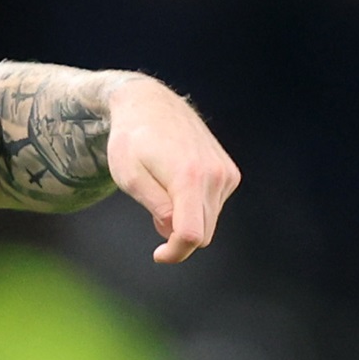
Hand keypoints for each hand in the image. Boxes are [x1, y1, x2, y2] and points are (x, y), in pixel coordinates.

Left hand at [103, 75, 239, 262]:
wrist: (150, 104)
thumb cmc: (131, 141)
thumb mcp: (129, 177)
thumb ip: (154, 205)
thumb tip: (174, 229)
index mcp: (188, 177)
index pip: (190, 234)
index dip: (175, 253)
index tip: (159, 255)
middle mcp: (214, 175)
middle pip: (203, 234)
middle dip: (177, 237)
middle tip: (154, 216)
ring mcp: (226, 174)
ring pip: (209, 222)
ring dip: (186, 220)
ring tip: (164, 192)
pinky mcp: (229, 173)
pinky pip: (214, 207)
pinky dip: (196, 207)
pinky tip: (179, 184)